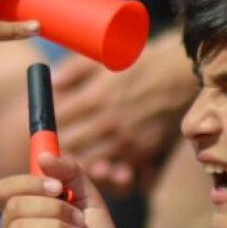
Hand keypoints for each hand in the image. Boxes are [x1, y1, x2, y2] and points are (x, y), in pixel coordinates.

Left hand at [51, 31, 195, 191]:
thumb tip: (52, 83)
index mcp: (95, 98)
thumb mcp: (104, 55)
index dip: (48, 123)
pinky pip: (119, 172)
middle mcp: (109, 123)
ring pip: (92, 163)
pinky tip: (105, 164)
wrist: (179, 73)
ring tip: (79, 156)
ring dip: (82, 162)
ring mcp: (127, 140)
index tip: (47, 123)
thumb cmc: (138, 62)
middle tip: (57, 144)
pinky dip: (109, 172)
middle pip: (71, 145)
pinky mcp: (144, 152)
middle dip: (60, 146)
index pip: (58, 120)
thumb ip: (73, 69)